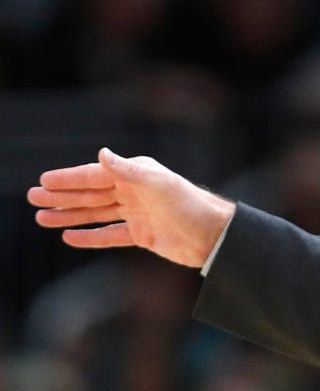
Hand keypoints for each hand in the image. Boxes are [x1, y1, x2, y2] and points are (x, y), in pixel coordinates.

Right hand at [27, 147, 234, 268]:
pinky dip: (91, 236)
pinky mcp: (143, 235)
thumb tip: (102, 153)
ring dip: (70, 215)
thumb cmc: (191, 205)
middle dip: (62, 196)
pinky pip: (110, 235)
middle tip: (33, 198)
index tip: (44, 181)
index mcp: (137, 175)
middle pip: (91, 194)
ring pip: (96, 214)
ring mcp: (138, 214)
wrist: (215, 236)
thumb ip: (128, 171)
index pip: (95, 175)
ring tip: (43, 218)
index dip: (69, 178)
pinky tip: (70, 237)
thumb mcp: (159, 185)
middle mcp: (135, 192)